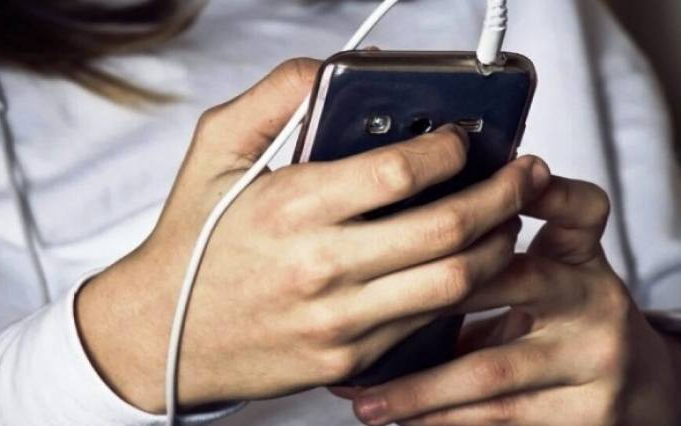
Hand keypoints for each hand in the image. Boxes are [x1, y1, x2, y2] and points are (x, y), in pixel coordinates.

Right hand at [75, 58, 549, 412]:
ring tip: (506, 220)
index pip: (401, 172)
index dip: (450, 147)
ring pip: (453, 283)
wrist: (162, 335)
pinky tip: (465, 266)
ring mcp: (340, 321)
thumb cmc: (192, 242)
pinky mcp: (348, 360)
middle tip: (522, 175)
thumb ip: (273, 98)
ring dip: (496, 246)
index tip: (464, 136)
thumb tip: (329, 70)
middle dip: (502, 195)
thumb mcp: (214, 152)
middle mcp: (322, 267)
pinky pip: (426, 324)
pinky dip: (460, 291)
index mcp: (292, 208)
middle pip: (447, 229)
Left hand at [346, 177, 680, 425]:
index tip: (497, 178)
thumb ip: (494, 255)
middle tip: (364, 302)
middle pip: (510, 280)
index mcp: (579, 254)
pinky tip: (402, 416)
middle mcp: (592, 299)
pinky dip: (441, 417)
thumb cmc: (564, 318)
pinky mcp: (586, 411)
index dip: (542, 190)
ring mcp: (593, 358)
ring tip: (365, 397)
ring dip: (417, 386)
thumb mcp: (547, 273)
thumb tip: (399, 239)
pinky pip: (498, 415)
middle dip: (431, 292)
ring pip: (489, 369)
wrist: (631, 383)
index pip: (577, 208)